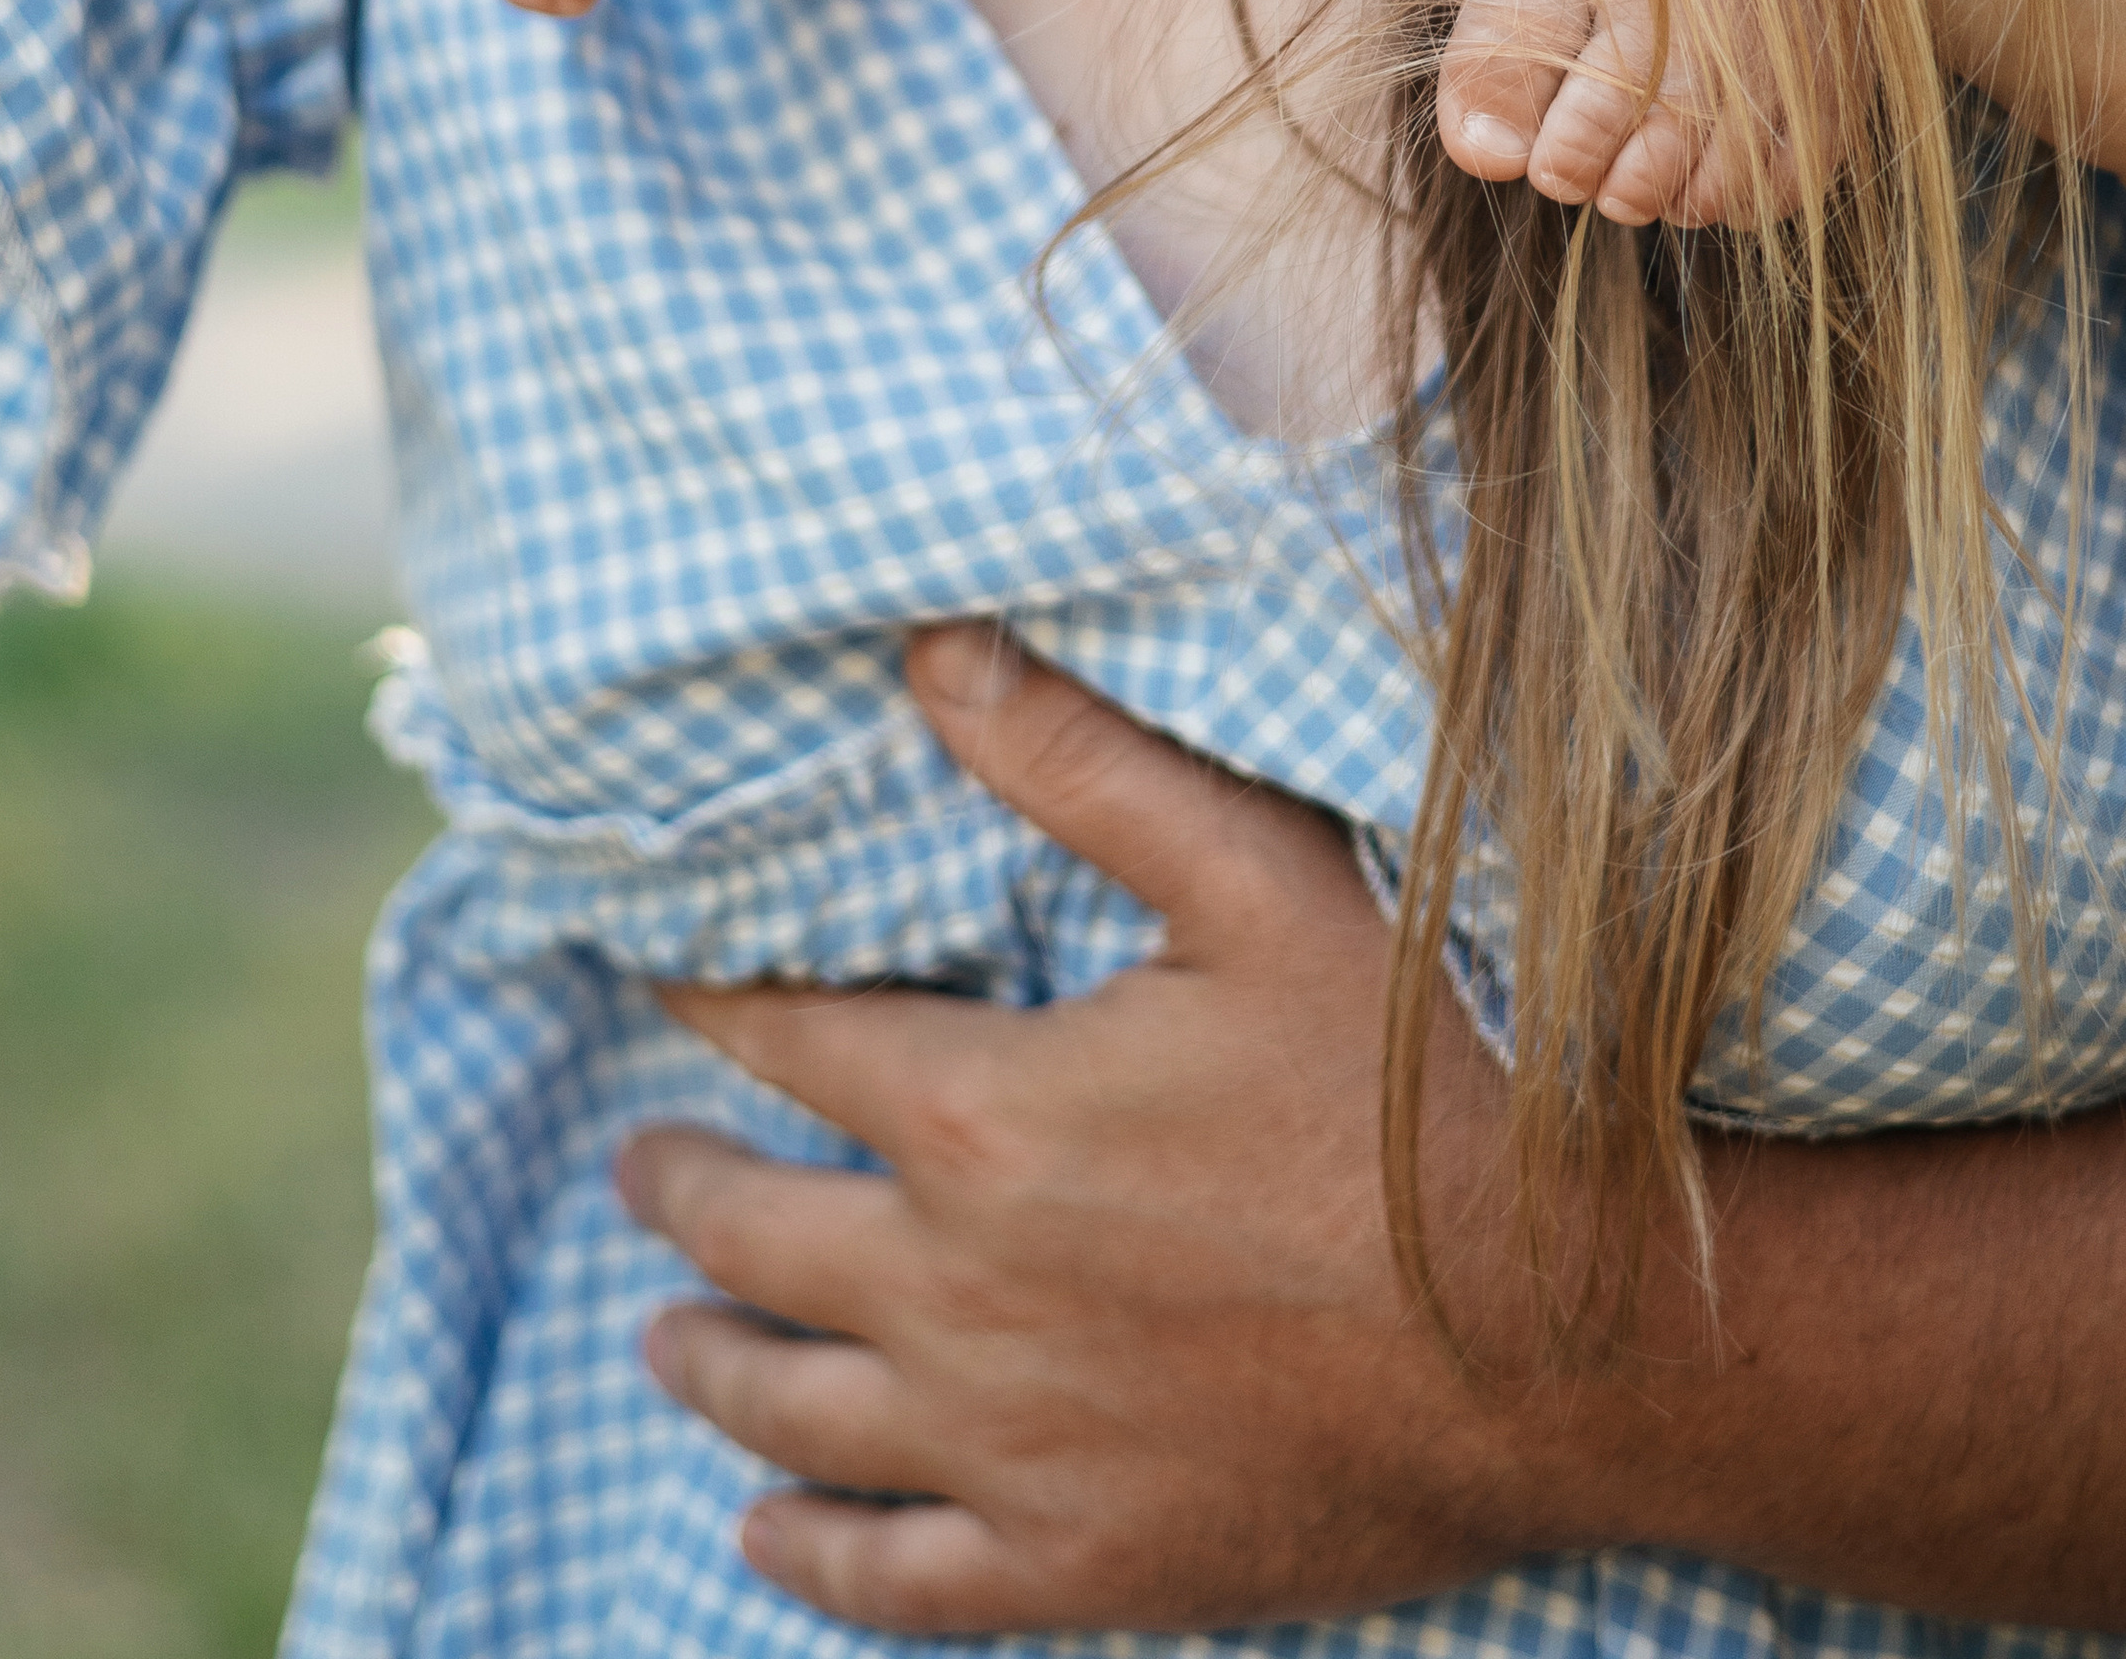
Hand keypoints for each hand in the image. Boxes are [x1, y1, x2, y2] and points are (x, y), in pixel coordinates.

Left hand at [620, 628, 1542, 1632]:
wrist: (1574, 1336)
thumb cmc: (1424, 1090)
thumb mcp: (1257, 879)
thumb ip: (1079, 761)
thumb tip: (929, 648)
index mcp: (985, 1119)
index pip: (792, 1041)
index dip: (717, 1002)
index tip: (672, 980)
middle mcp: (960, 1294)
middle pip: (757, 1238)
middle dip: (682, 1187)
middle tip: (640, 1164)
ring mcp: (1013, 1446)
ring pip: (793, 1414)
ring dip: (709, 1364)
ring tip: (665, 1333)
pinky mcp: (1083, 1563)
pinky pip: (893, 1579)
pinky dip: (807, 1557)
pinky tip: (767, 1532)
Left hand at [1436, 0, 1847, 226]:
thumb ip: (1493, 59)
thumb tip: (1486, 160)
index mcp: (1641, 17)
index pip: (1582, 146)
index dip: (1557, 161)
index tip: (1552, 148)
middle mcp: (1728, 54)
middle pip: (1651, 181)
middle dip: (1608, 181)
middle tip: (1598, 147)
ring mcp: (1790, 75)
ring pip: (1719, 199)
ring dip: (1669, 194)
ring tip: (1648, 150)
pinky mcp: (1835, 87)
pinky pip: (1785, 188)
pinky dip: (1739, 195)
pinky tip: (1708, 157)